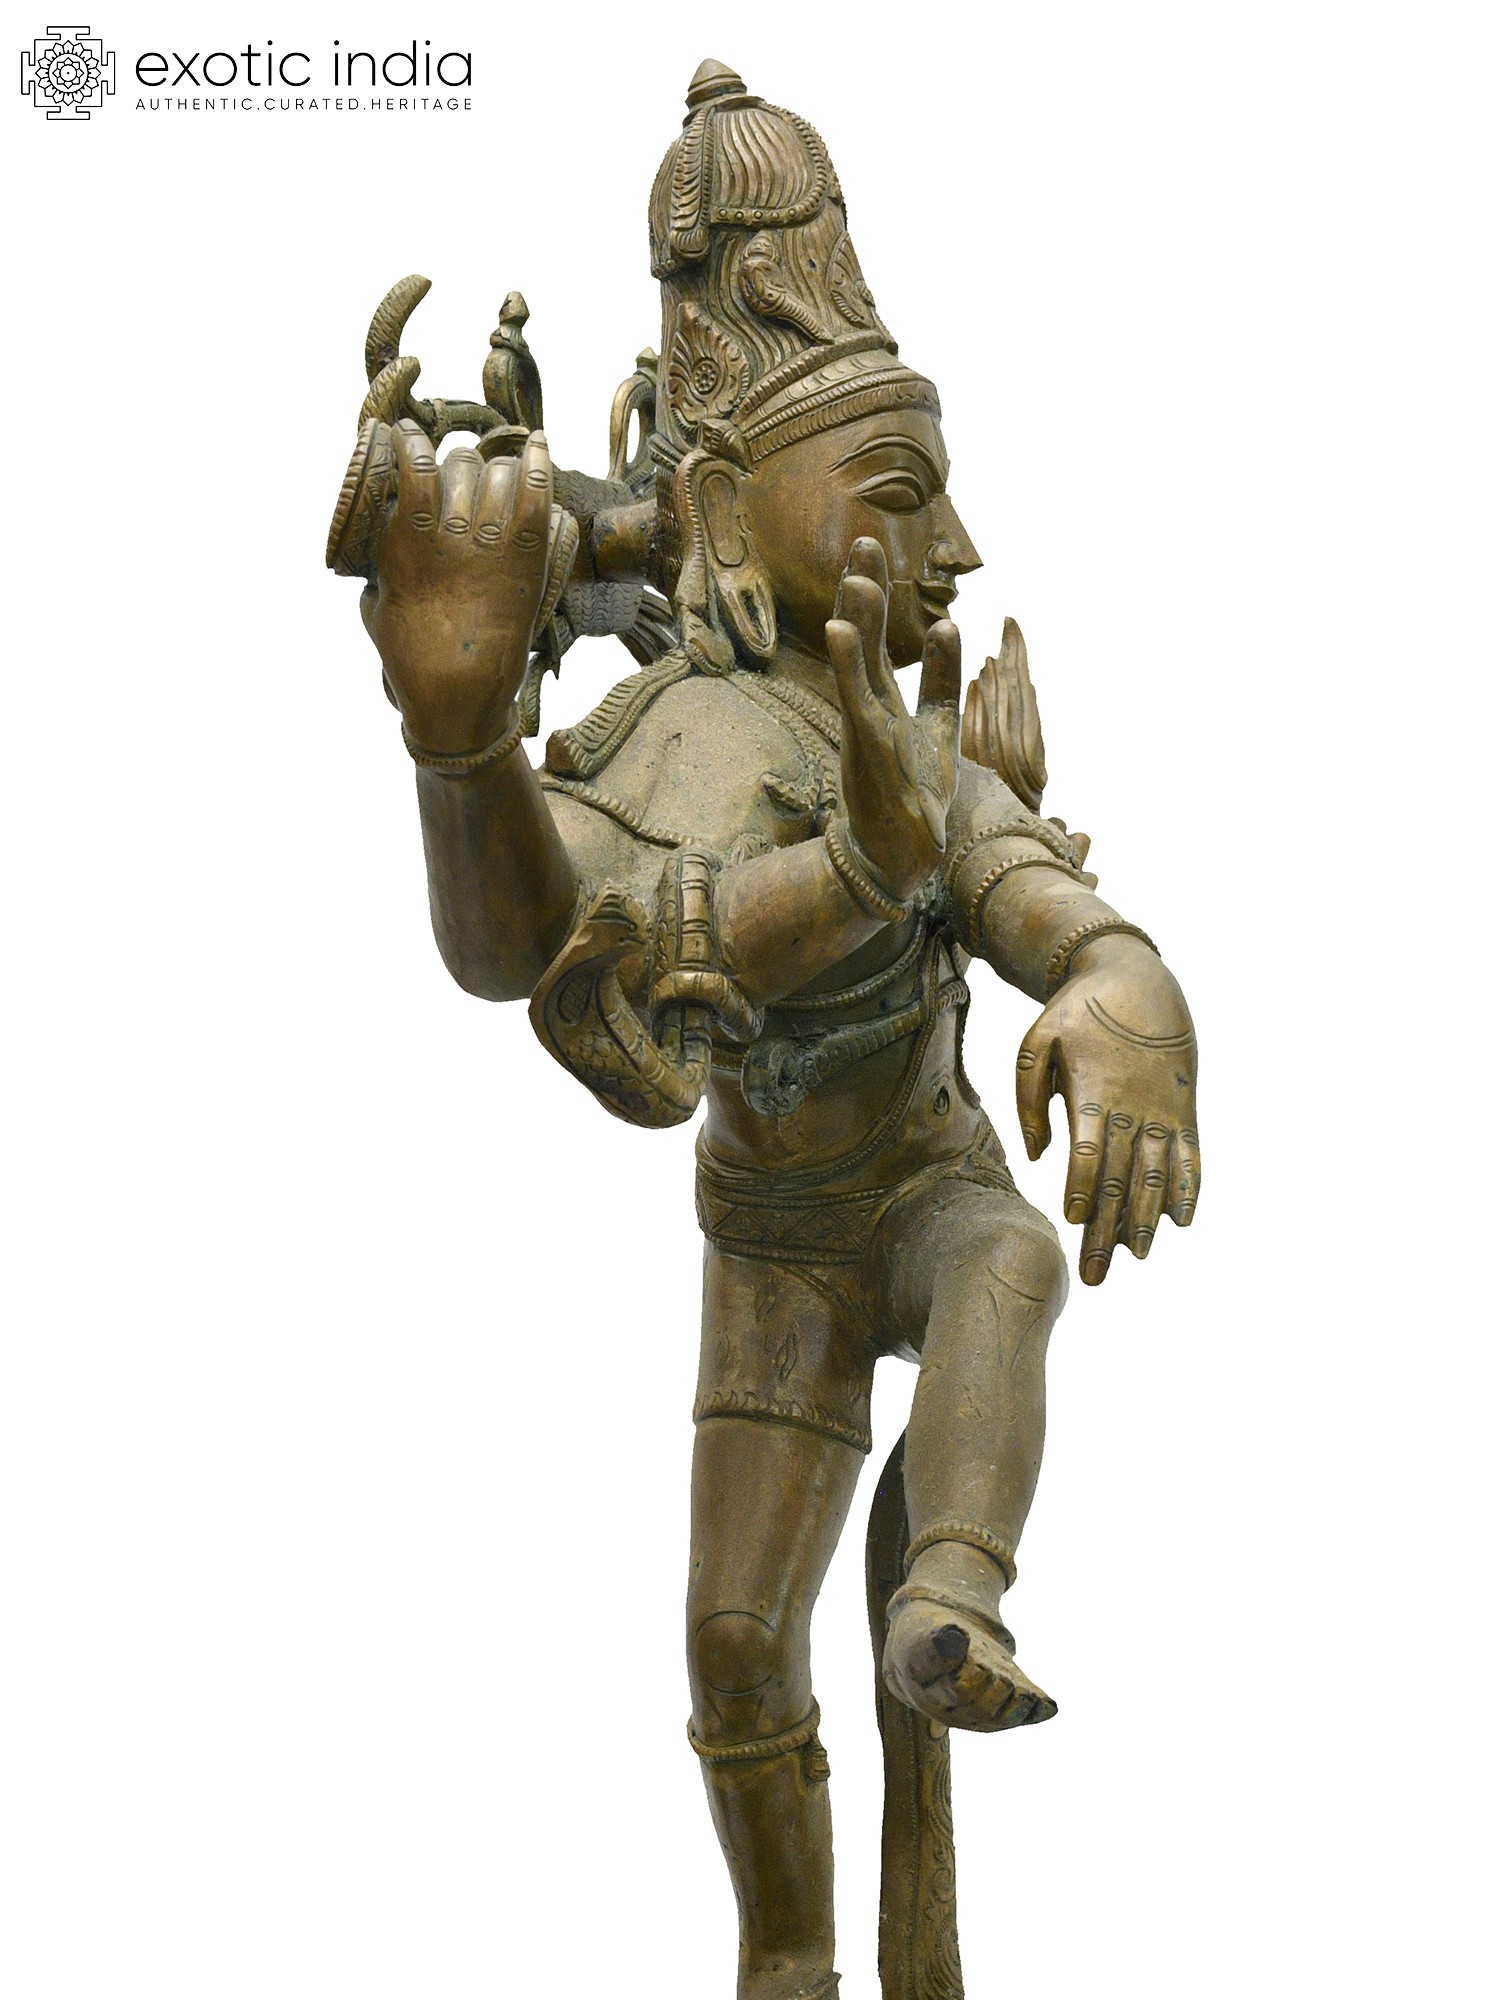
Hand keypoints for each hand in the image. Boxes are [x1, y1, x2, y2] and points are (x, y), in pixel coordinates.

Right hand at [359, 421, 553, 753]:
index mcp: (409, 548)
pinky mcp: (527, 564)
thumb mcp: (377, 606)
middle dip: (456, 465)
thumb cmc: (410, 660)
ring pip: (499, 475)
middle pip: (460, 468)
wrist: (460, 699)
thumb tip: (383, 535)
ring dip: (494, 468)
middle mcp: (452, 542)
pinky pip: (539, 497)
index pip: (413, 472)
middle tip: (457, 476)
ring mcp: (494, 550)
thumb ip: (380, 564)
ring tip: (493, 474)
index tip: (406, 433)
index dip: (411, 443)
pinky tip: (540, 444)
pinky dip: (540, 465)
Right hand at [826, 538, 960, 901]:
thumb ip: (942, 679)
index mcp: (885, 701)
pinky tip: (841, 631)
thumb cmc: (915, 795)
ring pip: (858, 666)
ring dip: (857, 621)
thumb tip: (951, 625)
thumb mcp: (940, 728)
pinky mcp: (870, 752)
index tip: (870, 548)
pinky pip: (857, 701)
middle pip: (865, 640)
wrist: (901, 857)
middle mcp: (869, 709)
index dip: (875, 595)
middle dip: (863, 592)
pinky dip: (848, 666)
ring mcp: (866, 729)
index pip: (878, 638)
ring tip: (855, 579)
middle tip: (861, 542)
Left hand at [1016, 935, 1198, 1284]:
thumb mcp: (1037, 1042)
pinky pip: (1191, 1157)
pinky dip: (1188, 1189)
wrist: (1139, 980)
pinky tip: (1181, 1222)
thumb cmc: (1078, 1014)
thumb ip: (1027, 1097)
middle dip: (1106, 1228)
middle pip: (1119, 1178)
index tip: (1071, 1219)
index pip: (1088, 1152)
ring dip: (1146, 1219)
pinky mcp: (1184, 1111)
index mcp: (1093, 1093)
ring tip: (1135, 1257)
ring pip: (1156, 1175)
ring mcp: (1163, 1112)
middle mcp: (1132, 1108)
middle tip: (1093, 1275)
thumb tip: (1037, 1155)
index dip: (1082, 1186)